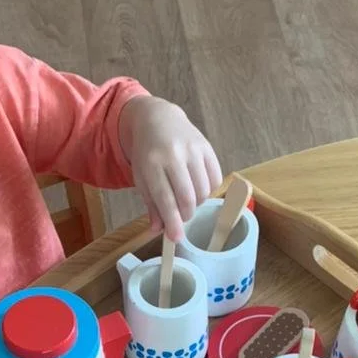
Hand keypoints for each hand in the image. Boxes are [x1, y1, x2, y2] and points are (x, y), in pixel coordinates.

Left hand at [120, 97, 222, 240]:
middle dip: (186, 215)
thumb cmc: (147, 153)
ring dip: (197, 203)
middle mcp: (173, 154)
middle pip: (188, 197)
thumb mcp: (141, 178)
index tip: (176, 238)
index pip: (165, 199)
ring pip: (204, 190)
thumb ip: (151, 204)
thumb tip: (160, 230)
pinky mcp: (207, 146)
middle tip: (181, 216)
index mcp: (151, 164)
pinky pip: (215, 179)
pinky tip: (198, 187)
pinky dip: (209, 190)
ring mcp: (192, 149)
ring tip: (188, 199)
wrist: (158, 119)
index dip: (173, 222)